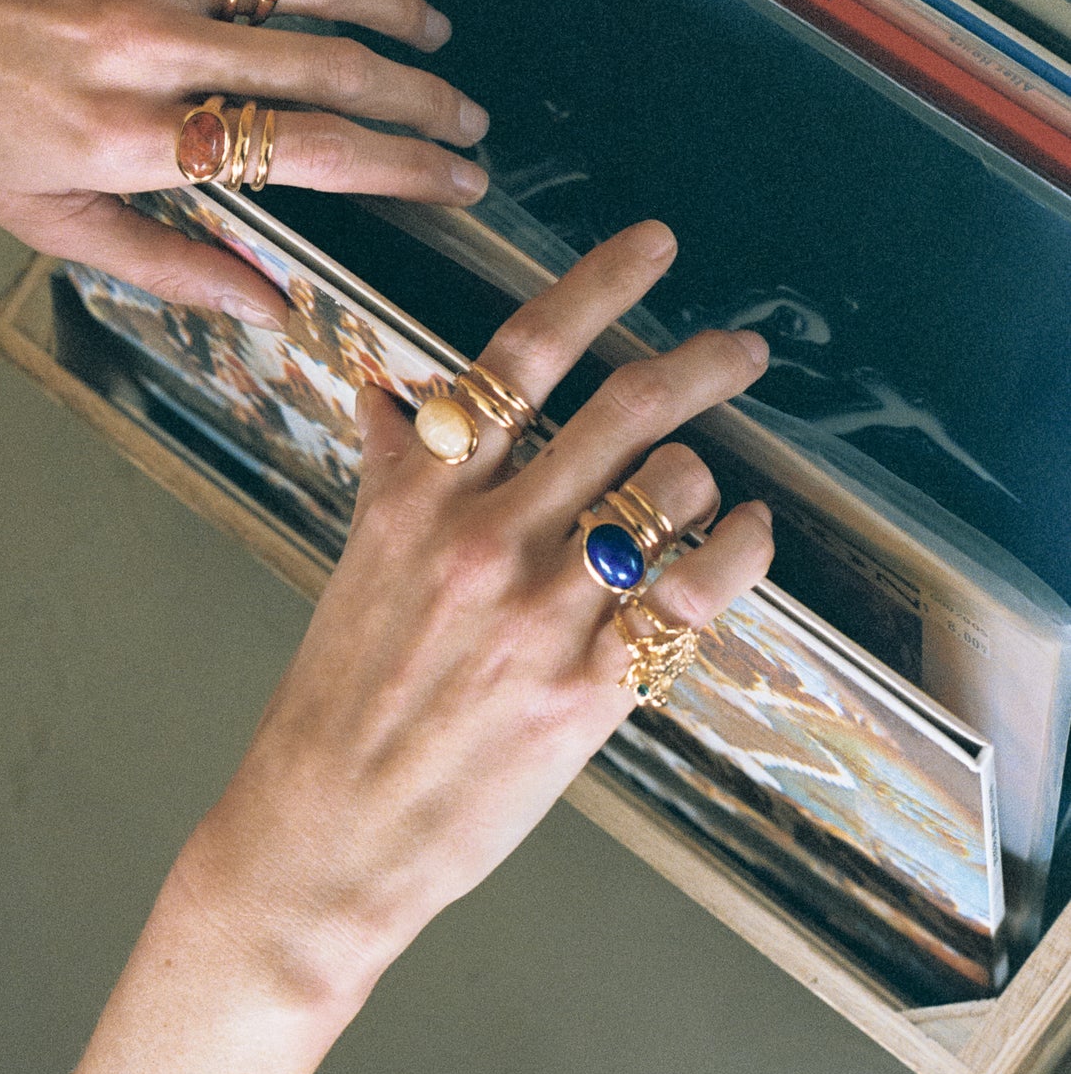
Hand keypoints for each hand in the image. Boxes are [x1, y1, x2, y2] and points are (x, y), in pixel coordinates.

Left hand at [0, 0, 487, 320]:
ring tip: (432, 34)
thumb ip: (169, 267)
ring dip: (384, 8)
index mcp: (129, 140)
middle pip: (326, 68)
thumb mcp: (46, 223)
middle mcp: (144, 47)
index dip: (401, 167)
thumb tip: (270, 307)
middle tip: (471, 121)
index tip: (457, 179)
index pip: (307, 154)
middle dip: (421, 98)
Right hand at [174, 220, 774, 1011]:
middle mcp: (483, 535)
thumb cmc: (342, 693)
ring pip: (667, 490)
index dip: (599, 284)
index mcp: (419, 493)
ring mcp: (540, 610)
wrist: (329, 828)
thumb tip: (387, 392)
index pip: (518, 356)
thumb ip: (389, 469)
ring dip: (696, 478)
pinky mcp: (587, 688)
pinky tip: (745, 533)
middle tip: (745, 349)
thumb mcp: (355, 561)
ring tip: (688, 496)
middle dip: (702, 364)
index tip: (654, 245)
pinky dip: (738, 549)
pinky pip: (696, 593)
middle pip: (623, 408)